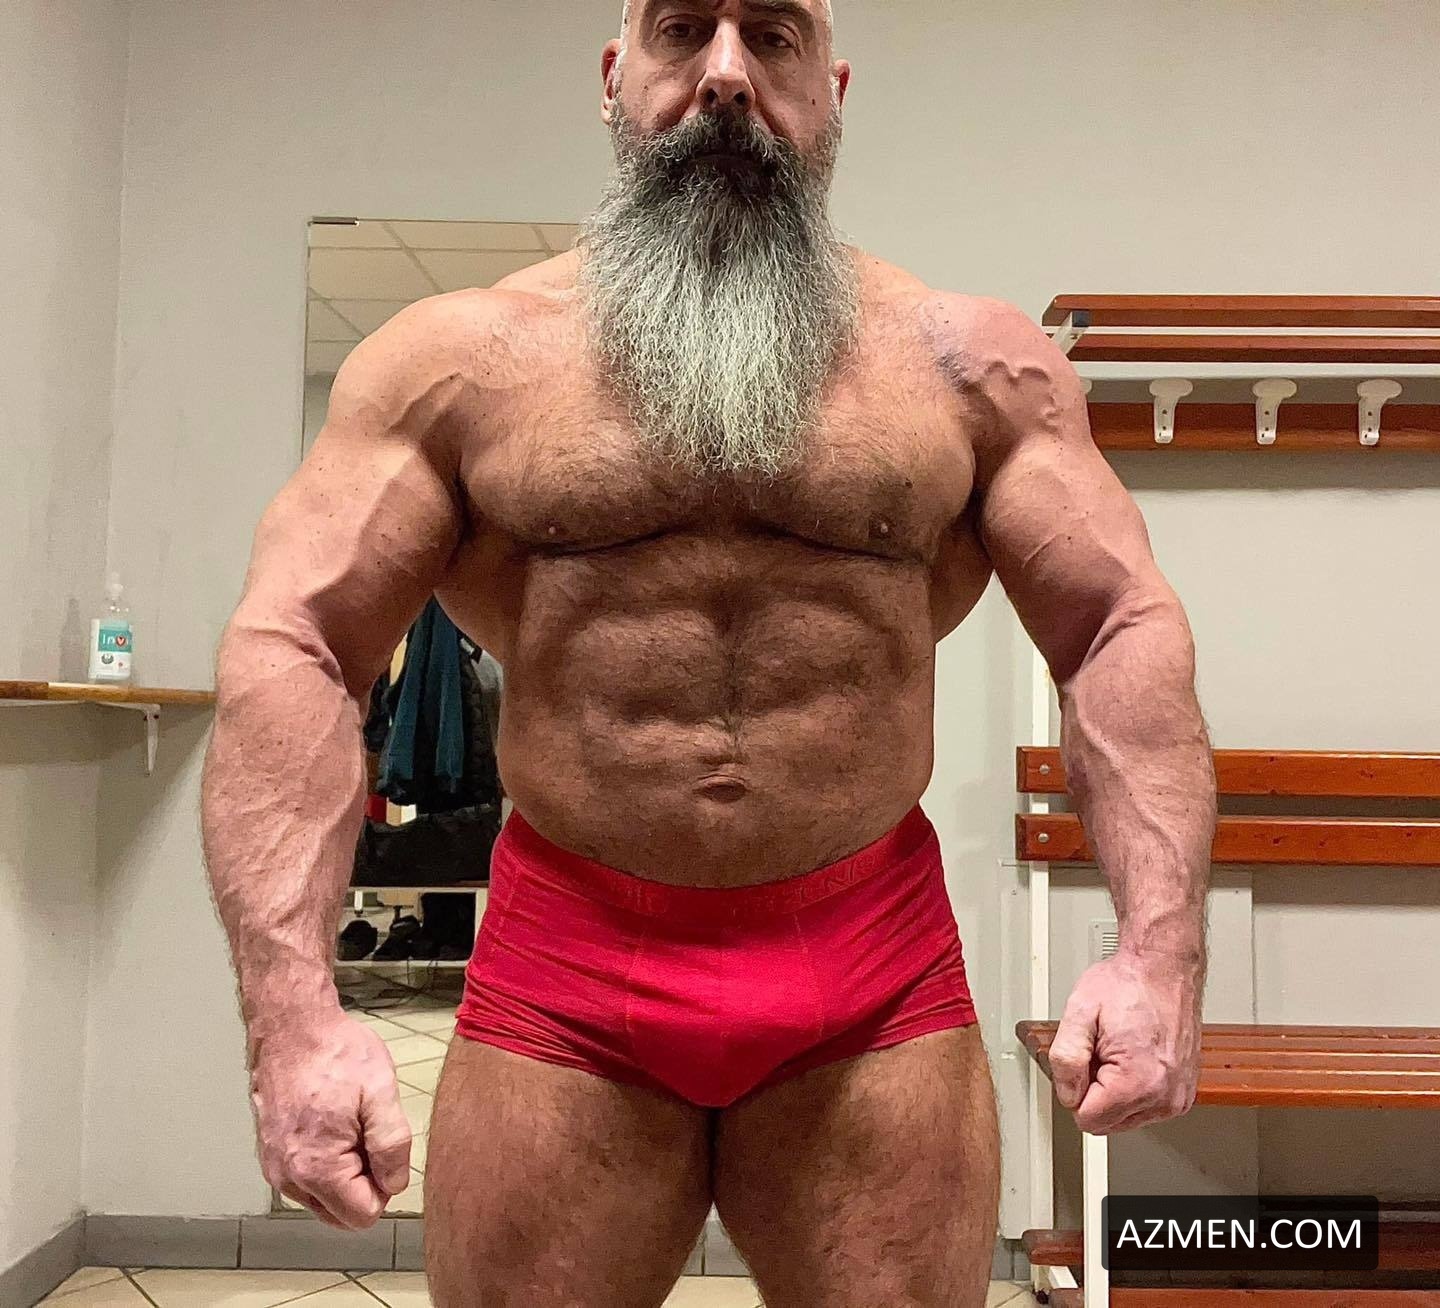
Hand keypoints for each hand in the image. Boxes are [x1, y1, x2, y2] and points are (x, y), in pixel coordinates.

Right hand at [248, 1008, 412, 1228]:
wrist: (292, 1027)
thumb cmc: (336, 1054)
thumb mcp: (381, 1091)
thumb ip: (392, 1144)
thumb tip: (394, 1183)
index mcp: (317, 1168)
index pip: (363, 1215)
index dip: (384, 1184)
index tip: (382, 1145)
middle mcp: (289, 1178)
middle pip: (342, 1212)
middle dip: (364, 1181)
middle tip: (367, 1132)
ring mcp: (275, 1167)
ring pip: (325, 1197)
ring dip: (345, 1171)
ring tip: (349, 1122)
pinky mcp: (271, 1154)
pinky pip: (307, 1178)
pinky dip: (325, 1160)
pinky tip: (332, 1121)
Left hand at [1048, 948, 1201, 1134]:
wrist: (1163, 967)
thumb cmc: (1127, 984)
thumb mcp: (1079, 1012)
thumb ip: (1065, 1059)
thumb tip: (1067, 1093)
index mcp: (1138, 1082)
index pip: (1088, 1120)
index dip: (1075, 1090)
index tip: (1084, 1060)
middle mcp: (1164, 1098)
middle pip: (1108, 1123)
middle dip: (1095, 1092)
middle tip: (1100, 1052)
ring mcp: (1178, 1097)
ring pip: (1126, 1118)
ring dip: (1114, 1091)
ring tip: (1118, 1050)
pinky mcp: (1183, 1093)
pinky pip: (1145, 1108)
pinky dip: (1133, 1088)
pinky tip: (1133, 1055)